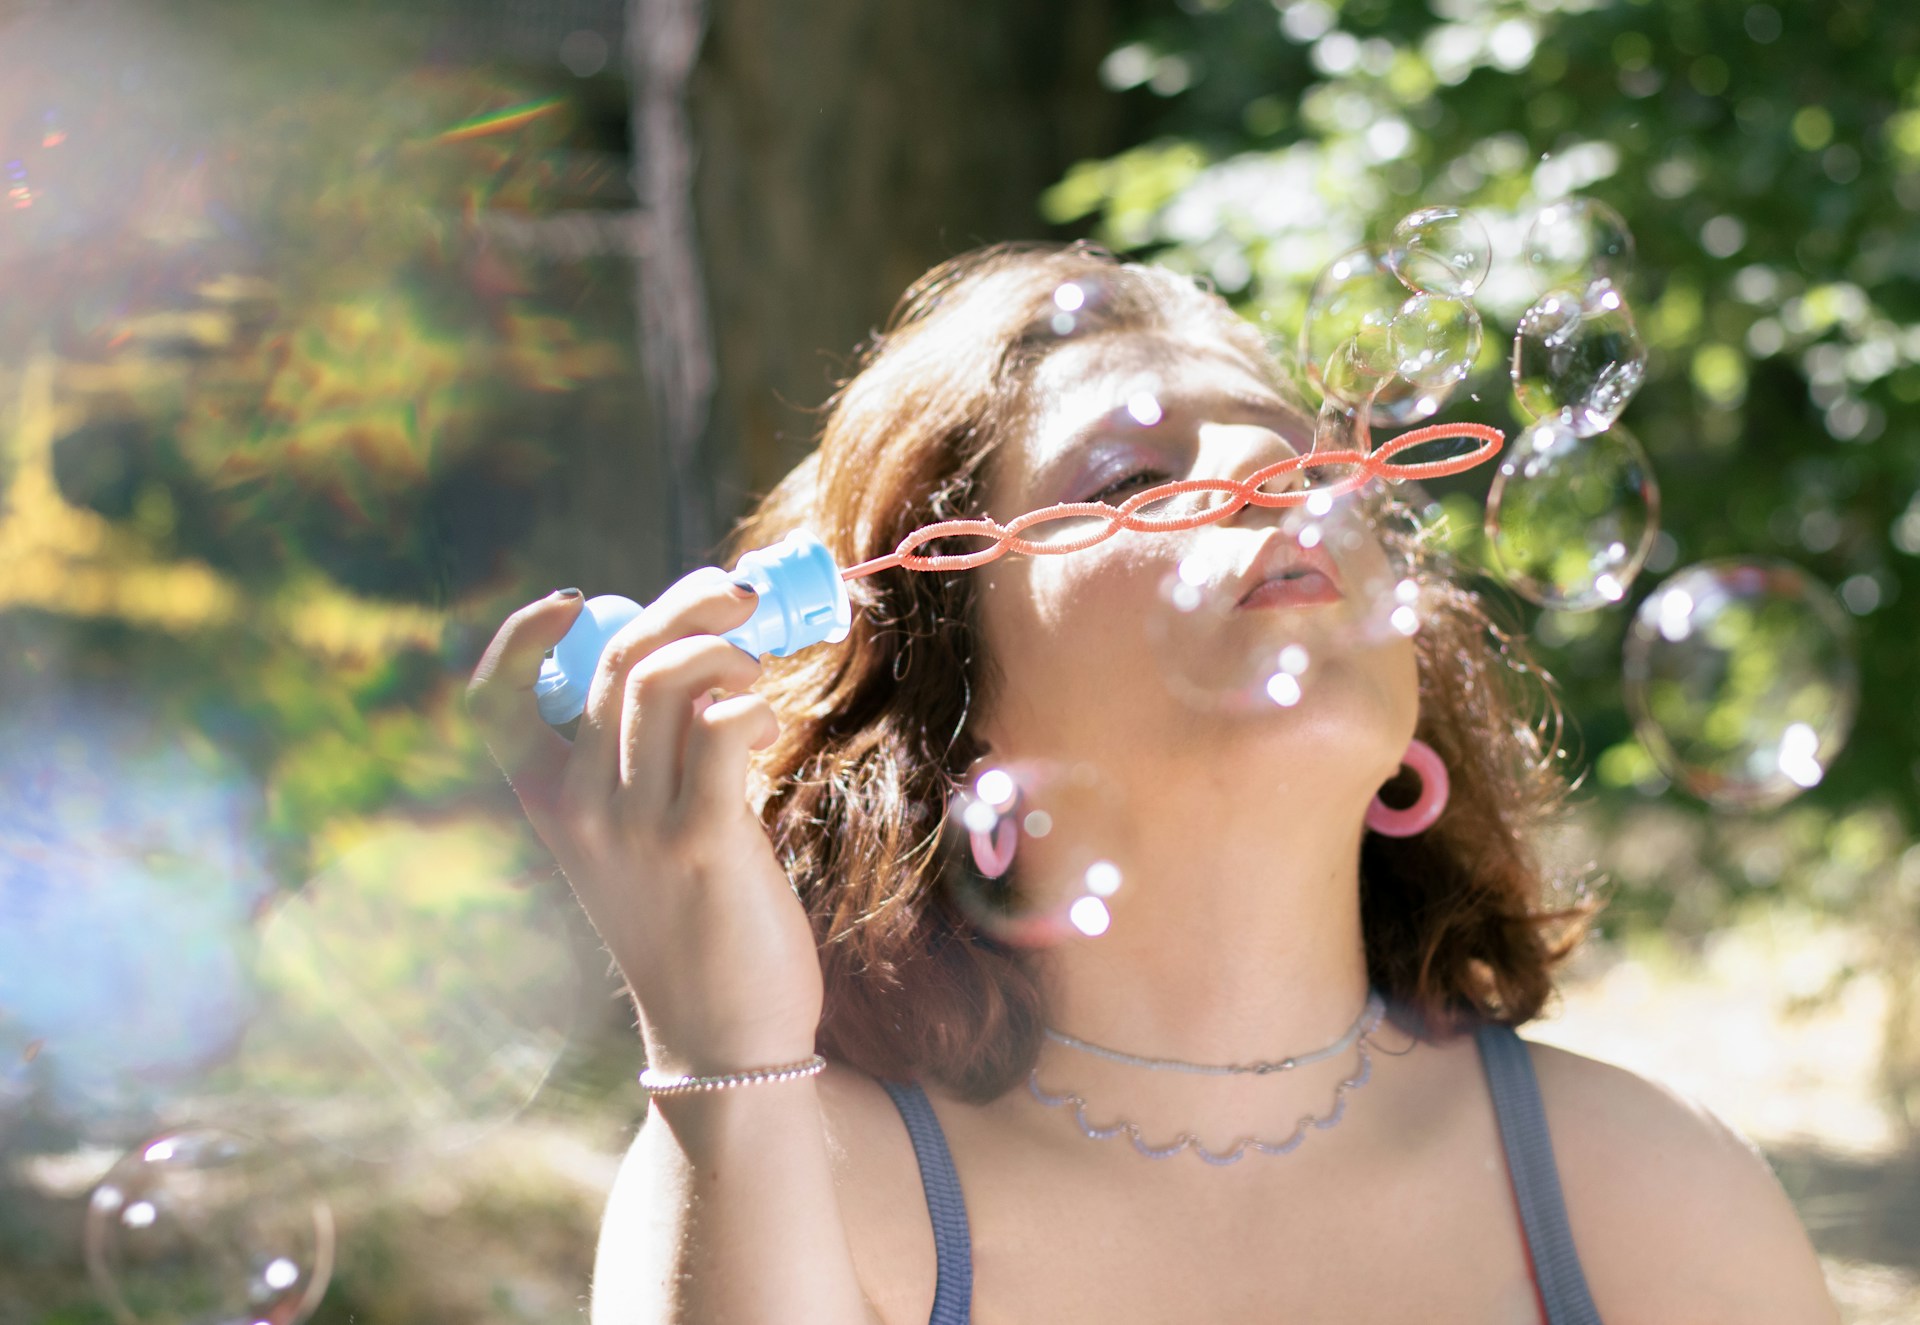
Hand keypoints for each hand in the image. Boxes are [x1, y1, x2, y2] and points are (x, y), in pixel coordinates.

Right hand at [466, 572, 823, 1076]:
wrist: (721, 1038)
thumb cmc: (693, 923)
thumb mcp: (641, 838)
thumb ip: (652, 757)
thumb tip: (699, 658)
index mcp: (549, 804)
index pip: (494, 703)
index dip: (520, 637)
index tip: (577, 598)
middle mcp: (578, 809)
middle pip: (614, 662)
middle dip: (685, 604)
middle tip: (742, 594)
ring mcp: (635, 826)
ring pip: (662, 681)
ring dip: (724, 648)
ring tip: (760, 668)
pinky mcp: (702, 843)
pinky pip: (720, 730)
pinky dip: (751, 703)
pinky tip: (771, 721)